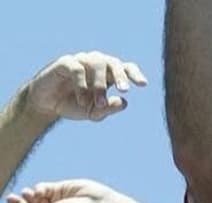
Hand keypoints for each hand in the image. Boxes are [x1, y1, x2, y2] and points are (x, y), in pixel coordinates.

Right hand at [24, 52, 146, 121]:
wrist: (47, 105)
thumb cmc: (74, 105)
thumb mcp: (94, 112)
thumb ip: (109, 108)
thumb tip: (123, 102)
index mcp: (108, 74)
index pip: (125, 68)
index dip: (134, 74)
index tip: (143, 84)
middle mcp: (97, 64)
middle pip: (114, 62)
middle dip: (121, 76)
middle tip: (124, 90)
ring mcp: (81, 61)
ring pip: (97, 64)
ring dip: (100, 85)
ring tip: (98, 103)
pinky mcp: (65, 62)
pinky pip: (78, 69)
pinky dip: (82, 85)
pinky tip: (82, 100)